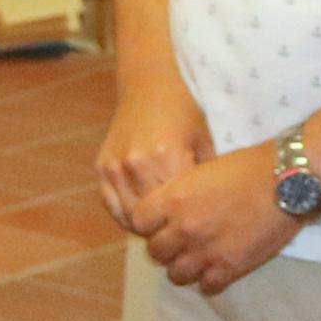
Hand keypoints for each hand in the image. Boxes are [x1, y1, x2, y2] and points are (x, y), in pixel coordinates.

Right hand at [95, 69, 212, 231]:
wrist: (151, 83)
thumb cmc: (188, 111)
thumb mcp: (208, 142)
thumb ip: (208, 181)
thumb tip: (218, 216)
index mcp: (166, 157)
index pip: (177, 212)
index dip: (190, 226)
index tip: (203, 232)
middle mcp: (135, 164)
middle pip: (153, 219)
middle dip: (169, 230)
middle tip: (186, 237)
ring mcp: (114, 166)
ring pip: (130, 218)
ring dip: (148, 227)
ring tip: (167, 229)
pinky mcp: (102, 167)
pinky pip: (113, 206)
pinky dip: (128, 217)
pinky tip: (146, 217)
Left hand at [131, 142, 300, 294]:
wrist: (288, 181)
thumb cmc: (249, 167)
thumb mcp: (202, 170)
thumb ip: (180, 194)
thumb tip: (169, 211)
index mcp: (172, 199)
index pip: (138, 222)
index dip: (149, 223)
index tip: (161, 222)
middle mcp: (183, 228)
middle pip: (155, 252)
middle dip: (166, 247)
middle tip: (182, 242)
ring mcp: (205, 251)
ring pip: (175, 275)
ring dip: (185, 268)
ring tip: (199, 258)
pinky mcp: (230, 268)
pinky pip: (206, 287)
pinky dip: (210, 281)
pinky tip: (219, 269)